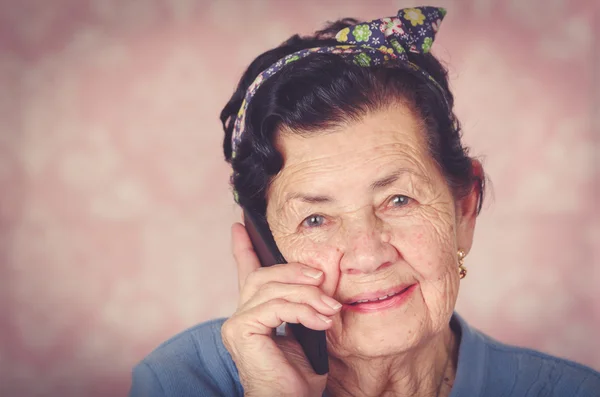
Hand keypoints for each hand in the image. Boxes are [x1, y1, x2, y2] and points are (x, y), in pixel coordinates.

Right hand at [221, 223, 340, 396]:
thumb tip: (323, 275)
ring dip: (308, 296)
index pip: (246, 273)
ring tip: (331, 309)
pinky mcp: (240, 330)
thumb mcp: (309, 330)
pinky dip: (303, 310)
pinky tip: (321, 321)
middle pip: (264, 275)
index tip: (240, 225)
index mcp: (255, 314)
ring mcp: (237, 322)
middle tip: (322, 279)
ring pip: (273, 288)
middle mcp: (240, 315)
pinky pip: (276, 306)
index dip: (243, 248)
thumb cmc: (299, 376)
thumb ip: (306, 303)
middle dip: (295, 272)